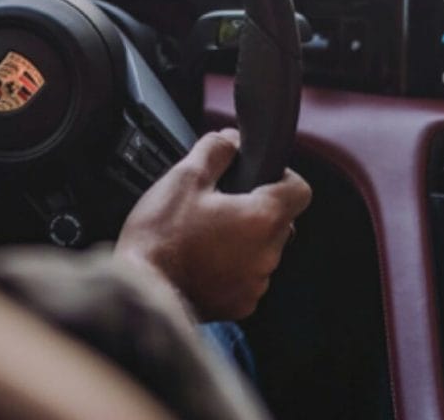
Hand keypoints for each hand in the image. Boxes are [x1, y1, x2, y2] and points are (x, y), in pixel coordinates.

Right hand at [114, 128, 310, 320]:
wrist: (143, 290)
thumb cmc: (162, 235)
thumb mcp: (184, 177)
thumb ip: (215, 150)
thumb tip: (231, 140)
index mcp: (262, 218)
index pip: (300, 190)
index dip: (281, 175)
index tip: (257, 175)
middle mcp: (268, 254)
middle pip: (279, 220)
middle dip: (254, 207)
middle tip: (216, 201)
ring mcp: (256, 283)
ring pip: (261, 249)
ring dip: (241, 237)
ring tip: (202, 231)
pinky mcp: (241, 304)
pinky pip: (246, 276)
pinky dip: (230, 265)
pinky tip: (199, 257)